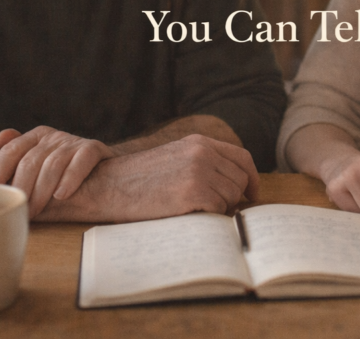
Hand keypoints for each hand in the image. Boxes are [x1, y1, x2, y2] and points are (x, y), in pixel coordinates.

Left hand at [0, 126, 114, 218]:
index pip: (10, 151)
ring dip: (42, 191)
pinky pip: (80, 162)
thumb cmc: (65, 174)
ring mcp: (73, 141)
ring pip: (52, 165)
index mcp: (35, 137)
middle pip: (30, 161)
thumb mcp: (40, 166)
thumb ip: (18, 162)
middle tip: (18, 211)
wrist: (107, 173)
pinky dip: (69, 179)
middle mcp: (53, 136)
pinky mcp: (93, 148)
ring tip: (36, 210)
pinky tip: (62, 195)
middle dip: (21, 189)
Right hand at [35, 134, 259, 222]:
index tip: (251, 194)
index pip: (242, 157)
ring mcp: (199, 170)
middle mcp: (203, 152)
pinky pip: (218, 210)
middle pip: (240, 180)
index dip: (251, 178)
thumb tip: (233, 187)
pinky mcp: (193, 191)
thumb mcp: (174, 159)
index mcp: (199, 142)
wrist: (108, 185)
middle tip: (215, 210)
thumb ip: (202, 164)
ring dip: (218, 209)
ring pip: (231, 197)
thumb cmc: (138, 179)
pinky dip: (209, 217)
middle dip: (233, 198)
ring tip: (192, 210)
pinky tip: (188, 214)